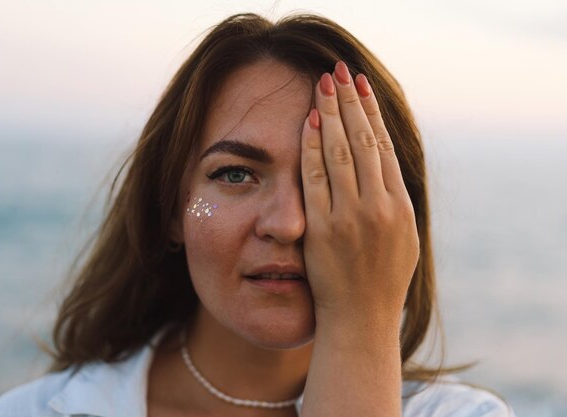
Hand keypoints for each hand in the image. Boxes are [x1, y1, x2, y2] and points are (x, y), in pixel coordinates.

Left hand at [301, 61, 419, 326]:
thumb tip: (384, 167)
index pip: (385, 147)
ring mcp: (351, 217)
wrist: (361, 320)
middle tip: (340, 71)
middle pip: (364, 141)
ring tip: (323, 85)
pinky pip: (316, 179)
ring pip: (342, 153)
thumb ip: (395, 202)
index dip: (373, 113)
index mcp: (401, 206)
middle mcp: (380, 207)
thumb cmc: (381, 280)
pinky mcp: (323, 228)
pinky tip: (310, 123)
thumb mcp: (403, 239)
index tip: (362, 87)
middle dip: (351, 102)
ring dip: (332, 115)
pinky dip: (313, 148)